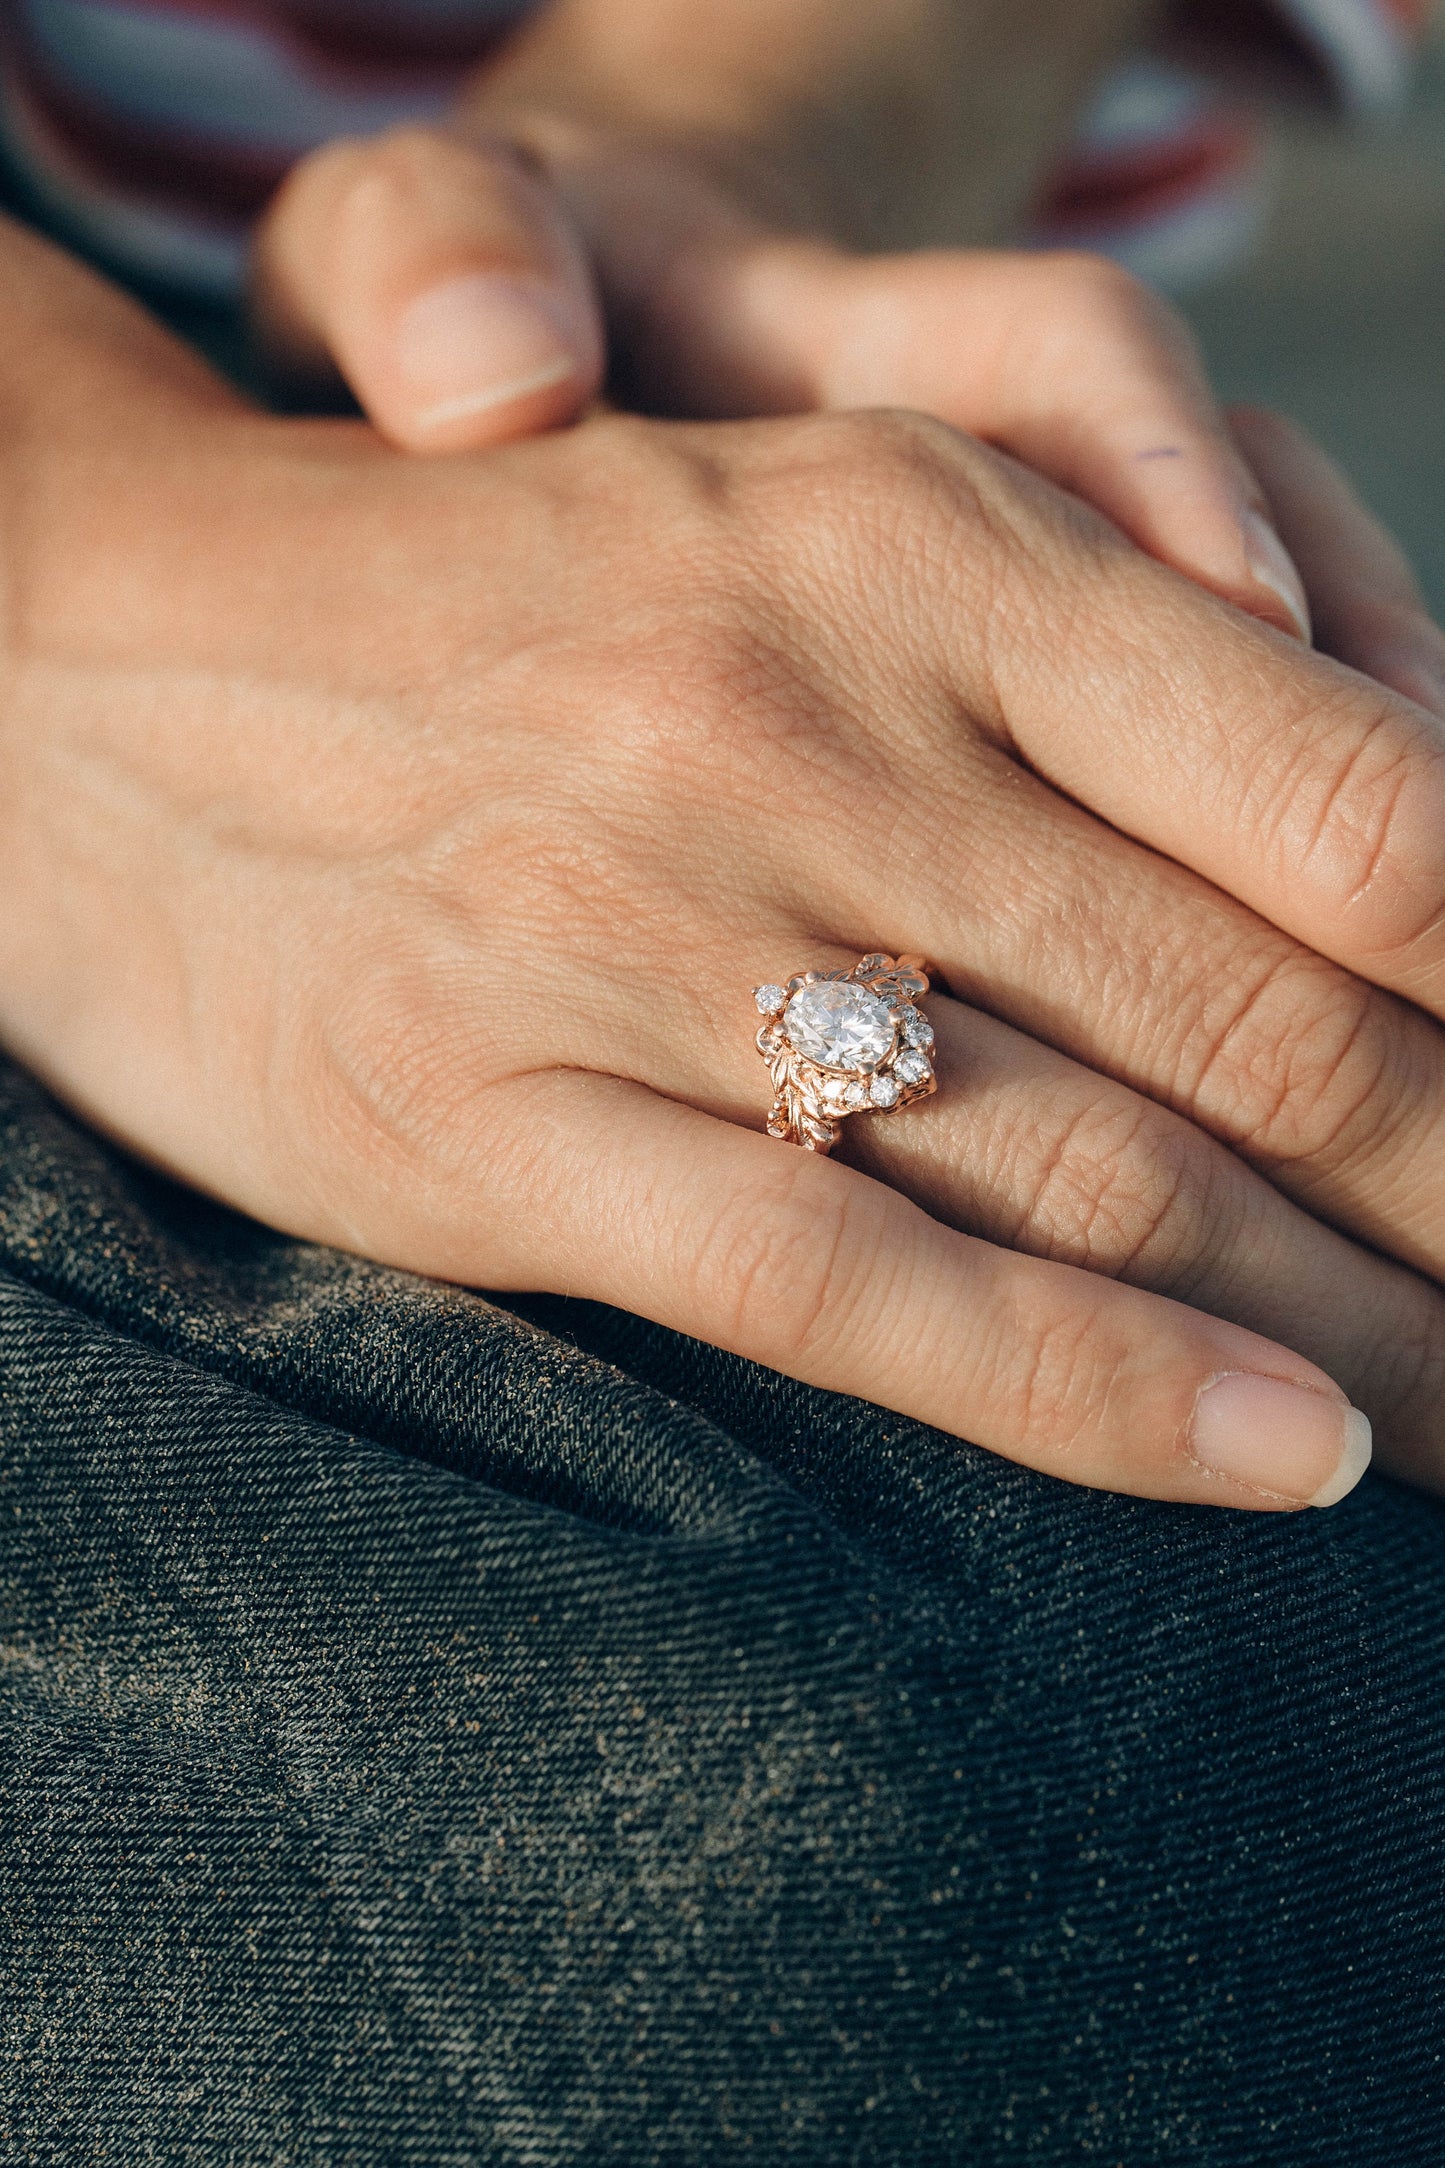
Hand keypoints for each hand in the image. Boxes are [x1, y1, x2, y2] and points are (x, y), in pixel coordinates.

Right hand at [9, 222, 1444, 1510]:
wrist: (101, 660)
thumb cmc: (502, 613)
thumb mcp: (811, 537)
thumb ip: (1086, 673)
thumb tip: (1388, 862)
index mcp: (920, 543)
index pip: (1360, 806)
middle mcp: (808, 725)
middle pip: (1271, 1030)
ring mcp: (647, 937)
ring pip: (1103, 1182)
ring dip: (1355, 1340)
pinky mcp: (499, 1126)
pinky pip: (861, 1291)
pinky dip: (1102, 1403)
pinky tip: (1283, 1471)